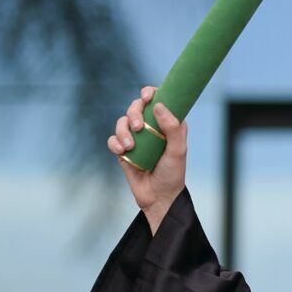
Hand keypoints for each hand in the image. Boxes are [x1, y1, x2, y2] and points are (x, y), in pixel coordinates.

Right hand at [107, 84, 187, 228]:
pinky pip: (113, 139)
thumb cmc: (172, 174)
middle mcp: (151, 128)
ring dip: (123, 130)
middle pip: (136, 107)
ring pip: (122, 121)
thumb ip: (172, 128)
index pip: (157, 100)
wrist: (158, 197)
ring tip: (130, 146)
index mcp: (167, 124)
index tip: (146, 96)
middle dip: (134, 112)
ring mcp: (137, 138)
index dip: (150, 93)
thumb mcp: (178, 151)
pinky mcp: (124, 150)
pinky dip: (115, 143)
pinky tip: (122, 151)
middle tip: (138, 126)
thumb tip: (158, 105)